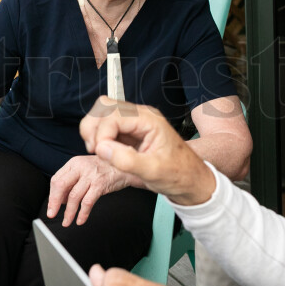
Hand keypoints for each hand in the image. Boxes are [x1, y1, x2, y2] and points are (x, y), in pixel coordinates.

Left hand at [47, 155, 131, 225]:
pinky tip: (80, 220)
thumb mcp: (86, 169)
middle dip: (54, 203)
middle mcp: (81, 166)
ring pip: (73, 197)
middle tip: (52, 215)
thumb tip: (60, 200)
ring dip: (69, 213)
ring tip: (67, 222)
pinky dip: (82, 213)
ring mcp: (91, 175)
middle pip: (60, 186)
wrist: (127, 166)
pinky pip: (87, 202)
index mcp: (75, 163)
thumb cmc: (106, 169)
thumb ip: (73, 181)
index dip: (52, 195)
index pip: (56, 179)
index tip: (51, 207)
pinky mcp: (101, 184)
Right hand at [79, 97, 214, 205]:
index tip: (101, 153)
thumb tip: (102, 148)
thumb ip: (127, 160)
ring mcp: (134, 122)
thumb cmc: (178, 174)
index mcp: (149, 120)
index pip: (114, 115)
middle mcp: (140, 116)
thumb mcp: (154, 171)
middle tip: (96, 150)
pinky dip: (99, 138)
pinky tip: (107, 153)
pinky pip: (106, 127)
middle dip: (94, 128)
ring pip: (102, 114)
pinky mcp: (129, 132)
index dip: (102, 134)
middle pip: (104, 106)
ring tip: (101, 152)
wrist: (190, 179)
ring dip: (94, 131)